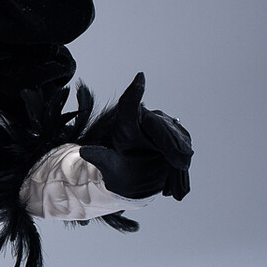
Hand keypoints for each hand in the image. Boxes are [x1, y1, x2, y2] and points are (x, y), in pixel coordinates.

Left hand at [79, 73, 192, 200]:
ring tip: (176, 179)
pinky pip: (183, 152)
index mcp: (128, 119)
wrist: (133, 181)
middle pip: (163, 129)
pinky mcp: (177, 138)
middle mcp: (148, 118)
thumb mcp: (108, 165)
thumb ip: (100, 157)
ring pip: (177, 140)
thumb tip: (83, 151)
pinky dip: (182, 170)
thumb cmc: (117, 169)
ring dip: (180, 159)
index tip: (140, 78)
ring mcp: (164, 127)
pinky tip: (178, 189)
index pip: (132, 107)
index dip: (136, 93)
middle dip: (173, 146)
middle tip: (179, 163)